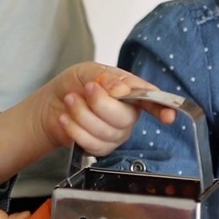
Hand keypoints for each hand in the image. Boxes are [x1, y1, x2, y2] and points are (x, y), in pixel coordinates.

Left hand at [0, 62, 177, 184]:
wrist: (50, 105)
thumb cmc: (74, 85)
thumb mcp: (88, 71)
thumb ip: (106, 77)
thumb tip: (121, 90)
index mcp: (131, 93)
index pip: (152, 100)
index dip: (162, 108)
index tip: (168, 116)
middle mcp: (127, 115)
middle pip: (125, 117)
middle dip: (101, 103)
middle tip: (87, 89)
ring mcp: (115, 134)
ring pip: (106, 131)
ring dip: (82, 114)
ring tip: (70, 100)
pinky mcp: (100, 148)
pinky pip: (92, 144)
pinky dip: (75, 129)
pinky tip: (66, 118)